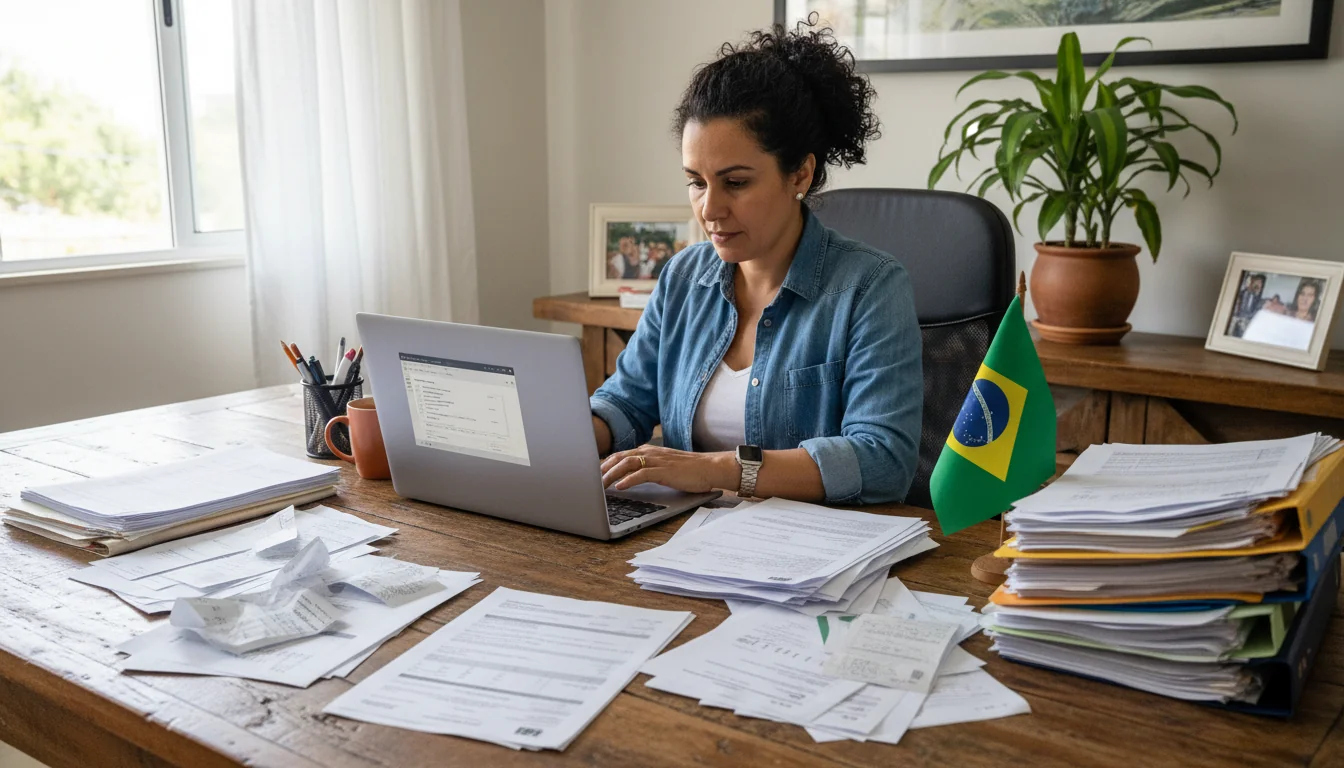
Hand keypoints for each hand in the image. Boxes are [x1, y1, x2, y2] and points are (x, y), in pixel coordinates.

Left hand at [601, 446, 736, 493]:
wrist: (710, 467)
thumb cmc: (690, 470)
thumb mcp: (665, 466)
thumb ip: (649, 468)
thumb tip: (632, 477)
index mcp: (650, 451)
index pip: (622, 454)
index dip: (606, 463)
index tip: (594, 473)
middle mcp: (651, 452)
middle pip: (620, 457)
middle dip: (603, 468)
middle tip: (590, 480)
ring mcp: (657, 460)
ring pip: (627, 464)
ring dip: (611, 474)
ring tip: (600, 485)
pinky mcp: (664, 471)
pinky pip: (642, 474)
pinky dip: (628, 480)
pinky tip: (619, 487)